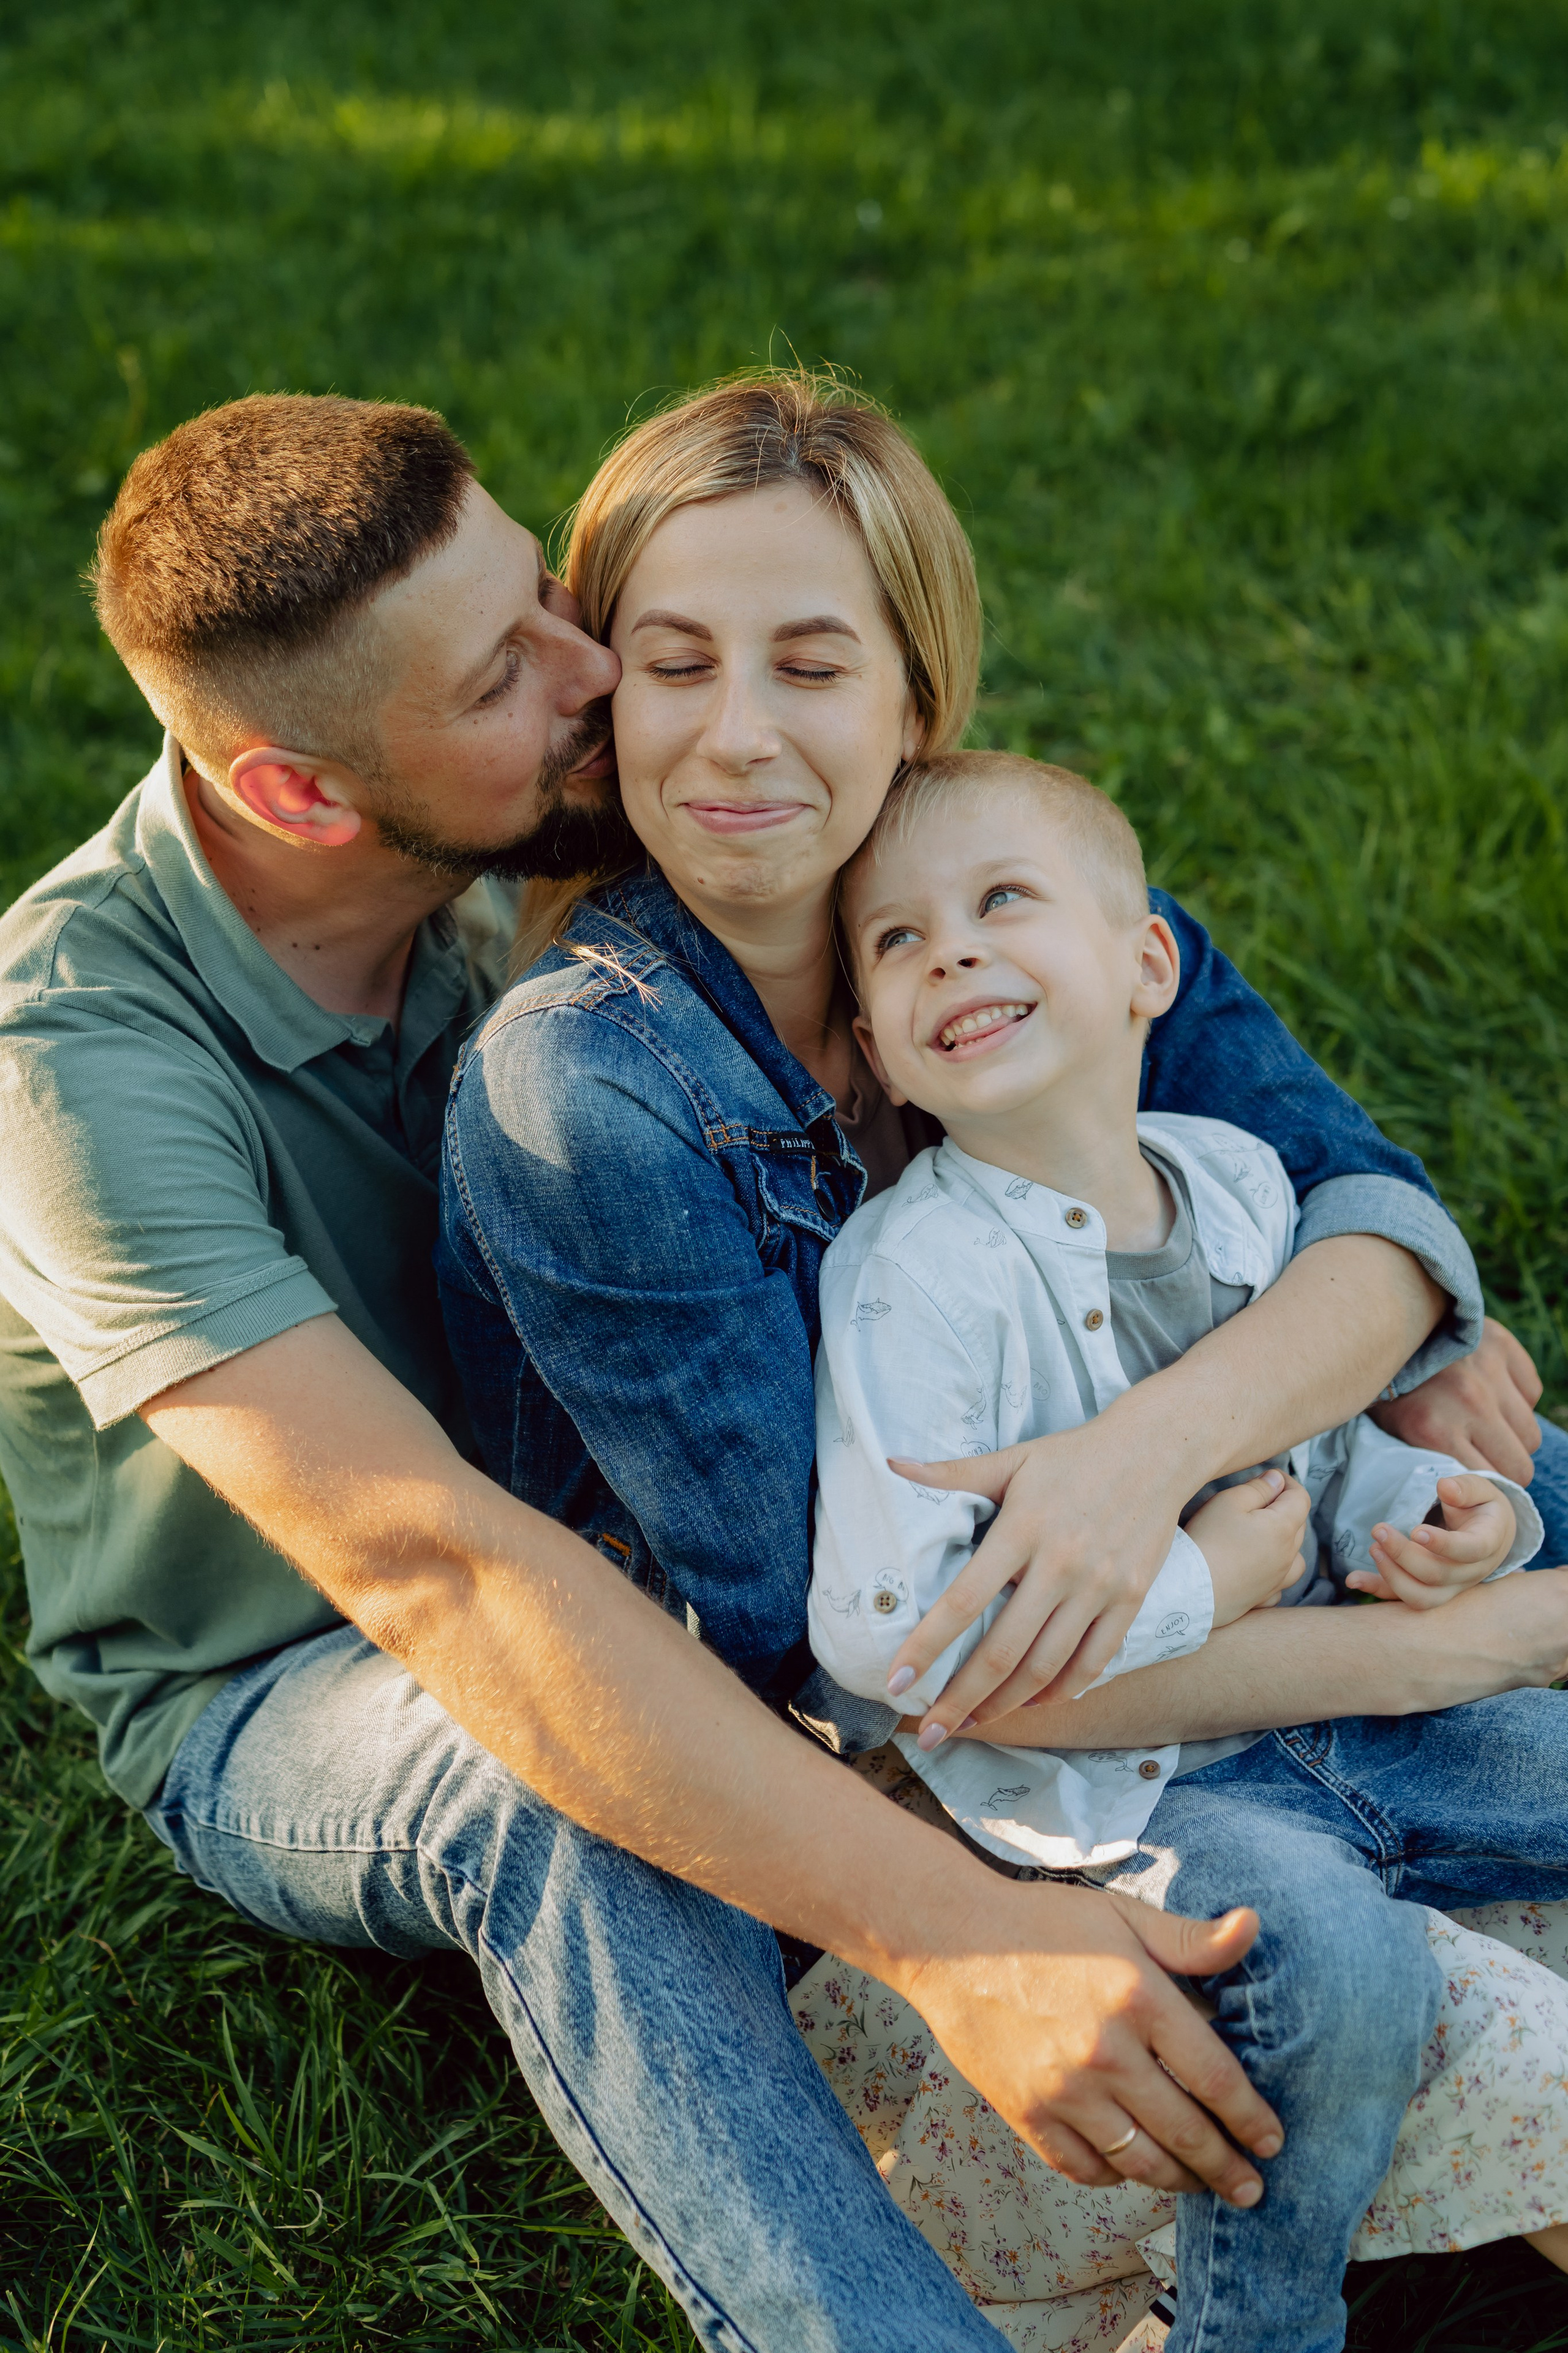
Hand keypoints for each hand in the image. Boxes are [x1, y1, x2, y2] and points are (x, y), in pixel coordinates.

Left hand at [886, 1413, 1192, 1743]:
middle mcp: (1061, 1564)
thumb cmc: (1072, 1456)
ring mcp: (1100, 1586)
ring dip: (1005, 1704)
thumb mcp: (1011, 1459)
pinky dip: (1062, 1690)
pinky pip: (1094, 1661)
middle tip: (929, 1731)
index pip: (963, 1601)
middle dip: (961, 1699)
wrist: (1156, 1449)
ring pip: (1047, 1666)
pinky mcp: (1132, 1599)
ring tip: (972, 1723)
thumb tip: (890, 1466)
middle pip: (1003, 1651)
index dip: (927, 1647)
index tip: (897, 1681)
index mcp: (1022, 1529)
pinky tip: (1033, 1702)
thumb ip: (951, 1473)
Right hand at [904, 1883, 1282, 2202]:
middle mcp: (1106, 2052)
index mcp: (1139, 1998)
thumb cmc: (1044, 1923)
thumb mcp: (1123, 1917)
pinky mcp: (1027, 2113)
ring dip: (1180, 2181)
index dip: (1251, 2118)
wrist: (950, 1940)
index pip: (1216, 2078)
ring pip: (1140, 2161)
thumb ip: (1189, 1938)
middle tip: (1252, 2188)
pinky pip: (1085, 2167)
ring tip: (1201, 2184)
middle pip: (1185, 2133)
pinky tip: (1132, 2169)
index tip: (1272, 2141)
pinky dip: (1115, 2176)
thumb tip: (1253, 1928)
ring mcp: (1063, 2090)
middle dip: (1227, 2168)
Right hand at [1187, 1469, 1309, 1625]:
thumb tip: (1277, 1480)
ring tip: (1263, 1534)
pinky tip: (1259, 1566)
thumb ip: (1258, 1488)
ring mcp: (1278, 1580)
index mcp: (1283, 1528)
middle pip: (1298, 1524)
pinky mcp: (1263, 1598)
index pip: (1300, 1498)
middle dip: (1283, 1507)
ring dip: (1285, 1541)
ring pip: (1294, 1555)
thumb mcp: (1228, 1502)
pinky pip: (1280, 1582)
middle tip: (1257, 1500)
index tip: (1270, 1477)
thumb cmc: (1208, 1540)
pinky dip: (1275, 1571)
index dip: (1287, 1483)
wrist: (1190, 1590)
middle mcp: (1288, 1556)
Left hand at [1346, 1473, 1516, 1606]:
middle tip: (1379, 1529)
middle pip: (1437, 1574)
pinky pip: (1404, 1598)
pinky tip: (1353, 1580)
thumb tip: (1444, 1486)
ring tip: (1374, 1548)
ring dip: (1392, 1576)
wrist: (1489, 1534)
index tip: (1415, 1531)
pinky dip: (1378, 1590)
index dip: (1443, 1545)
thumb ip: (1466, 1488)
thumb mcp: (1481, 1490)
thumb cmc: (1481, 1507)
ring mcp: (1451, 1587)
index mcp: (1487, 1544)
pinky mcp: (1431, 1591)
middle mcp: (1471, 1572)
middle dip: (1404, 1554)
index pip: (1469, 1551)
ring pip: (1422, 1596)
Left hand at [1373, 1317, 1542, 1482]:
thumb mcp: (1393, 1436)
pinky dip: (1517, 1399)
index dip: (1487, 1488)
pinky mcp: (1502, 1346)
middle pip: (1520, 1465)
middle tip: (1486, 1459)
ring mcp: (1488, 1371)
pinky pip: (1531, 1393)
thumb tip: (1460, 1497)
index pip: (1492, 1483)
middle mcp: (1468, 1401)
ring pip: (1530, 1433)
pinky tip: (1492, 1394)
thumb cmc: (1385, 1392)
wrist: (1376, 1329)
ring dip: (1513, 1436)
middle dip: (1506, 1469)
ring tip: (1487, 1427)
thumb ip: (1430, 1466)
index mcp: (1434, 1430)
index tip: (1478, 1484)